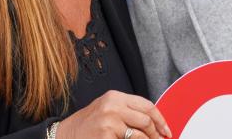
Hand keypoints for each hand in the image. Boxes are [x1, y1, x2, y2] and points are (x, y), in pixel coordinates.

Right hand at [57, 90, 171, 138]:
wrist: (65, 134)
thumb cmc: (88, 124)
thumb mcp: (108, 109)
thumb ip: (128, 111)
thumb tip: (153, 122)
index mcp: (115, 97)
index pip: (147, 105)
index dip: (160, 120)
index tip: (166, 130)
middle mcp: (112, 106)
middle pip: (146, 120)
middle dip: (155, 134)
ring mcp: (109, 121)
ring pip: (139, 135)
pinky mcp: (106, 135)